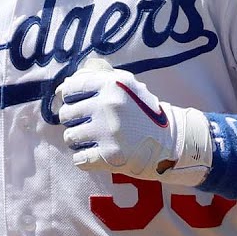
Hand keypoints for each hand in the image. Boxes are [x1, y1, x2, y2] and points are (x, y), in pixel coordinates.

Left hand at [54, 59, 212, 186]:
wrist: (171, 141)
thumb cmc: (143, 111)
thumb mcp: (127, 84)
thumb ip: (99, 77)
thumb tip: (64, 84)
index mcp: (111, 85)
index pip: (69, 89)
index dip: (68, 98)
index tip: (75, 103)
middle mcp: (107, 105)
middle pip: (66, 114)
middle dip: (74, 121)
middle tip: (88, 124)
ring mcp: (108, 131)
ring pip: (70, 137)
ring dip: (78, 141)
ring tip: (92, 139)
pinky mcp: (110, 156)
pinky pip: (79, 159)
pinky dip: (84, 159)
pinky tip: (96, 154)